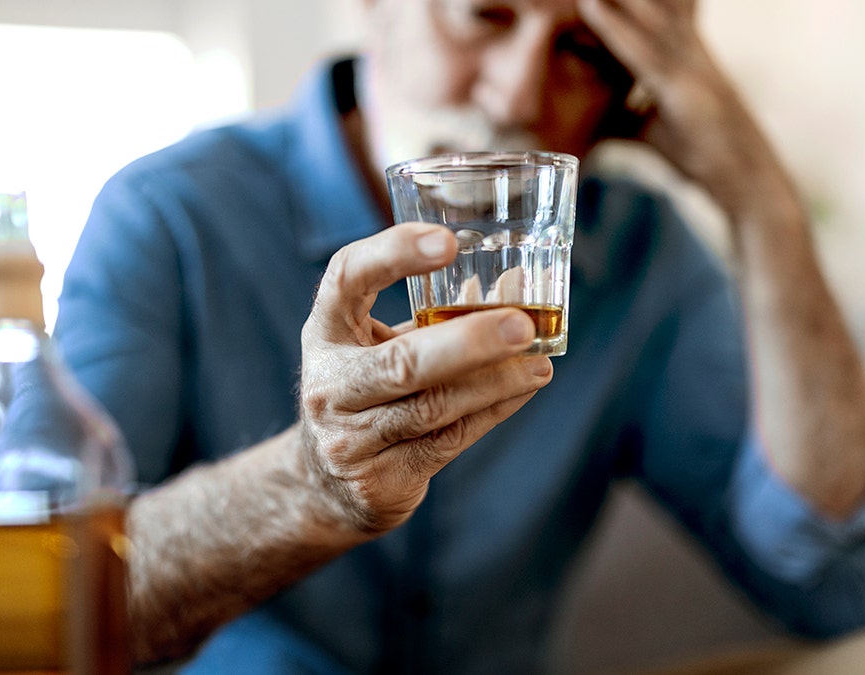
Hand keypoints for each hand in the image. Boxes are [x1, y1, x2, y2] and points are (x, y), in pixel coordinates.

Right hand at [298, 222, 553, 533]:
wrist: (325, 485)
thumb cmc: (366, 391)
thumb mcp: (381, 343)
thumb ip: (437, 315)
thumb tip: (516, 282)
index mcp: (326, 330)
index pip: (347, 278)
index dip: (394, 254)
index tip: (448, 241)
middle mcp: (329, 384)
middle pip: (402, 362)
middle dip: (469, 343)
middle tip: (522, 325)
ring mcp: (348, 438)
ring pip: (433, 407)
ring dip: (495, 382)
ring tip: (538, 362)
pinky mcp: (378, 480)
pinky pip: (448, 440)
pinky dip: (492, 411)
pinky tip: (523, 389)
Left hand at [580, 0, 789, 216]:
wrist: (745, 183)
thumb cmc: (700, 154)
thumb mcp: (648, 127)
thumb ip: (619, 111)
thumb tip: (580, 117)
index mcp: (683, 50)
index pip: (654, 2)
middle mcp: (687, 48)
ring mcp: (688, 67)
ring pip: (647, 11)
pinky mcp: (684, 93)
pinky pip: (645, 52)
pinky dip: (616, 27)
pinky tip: (590, 5)